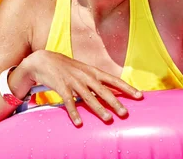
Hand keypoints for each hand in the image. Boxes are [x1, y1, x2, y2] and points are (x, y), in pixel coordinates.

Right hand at [20, 50, 142, 125]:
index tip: (139, 95)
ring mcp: (73, 82)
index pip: (113, 80)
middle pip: (103, 90)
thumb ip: (95, 80)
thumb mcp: (83, 70)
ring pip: (88, 97)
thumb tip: (110, 90)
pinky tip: (79, 122)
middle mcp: (85, 76)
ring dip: (98, 109)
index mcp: (93, 71)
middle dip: (115, 102)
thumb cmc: (66, 67)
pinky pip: (68, 102)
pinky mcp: (61, 87)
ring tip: (108, 119)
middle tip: (125, 113)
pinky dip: (74, 112)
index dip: (127, 88)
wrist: (43, 59)